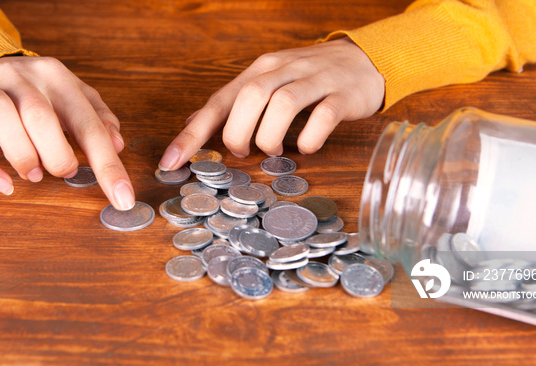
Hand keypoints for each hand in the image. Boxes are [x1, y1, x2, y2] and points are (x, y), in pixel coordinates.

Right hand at [0, 56, 135, 209]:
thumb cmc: (36, 92)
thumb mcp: (72, 96)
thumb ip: (97, 117)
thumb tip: (118, 144)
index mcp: (57, 76)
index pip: (88, 123)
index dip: (108, 164)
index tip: (122, 198)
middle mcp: (21, 77)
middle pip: (41, 116)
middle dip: (58, 155)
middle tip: (63, 171)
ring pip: (1, 118)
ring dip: (22, 155)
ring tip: (34, 174)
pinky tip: (3, 185)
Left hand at [159, 38, 384, 169]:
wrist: (365, 59)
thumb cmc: (309, 77)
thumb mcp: (268, 82)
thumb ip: (232, 102)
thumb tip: (192, 122)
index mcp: (260, 69)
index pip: (219, 100)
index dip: (193, 134)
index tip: (171, 162)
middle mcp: (284, 69)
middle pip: (250, 96)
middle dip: (238, 132)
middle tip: (243, 151)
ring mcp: (316, 79)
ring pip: (284, 103)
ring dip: (271, 135)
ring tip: (273, 150)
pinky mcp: (344, 94)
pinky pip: (324, 116)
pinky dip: (310, 138)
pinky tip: (306, 148)